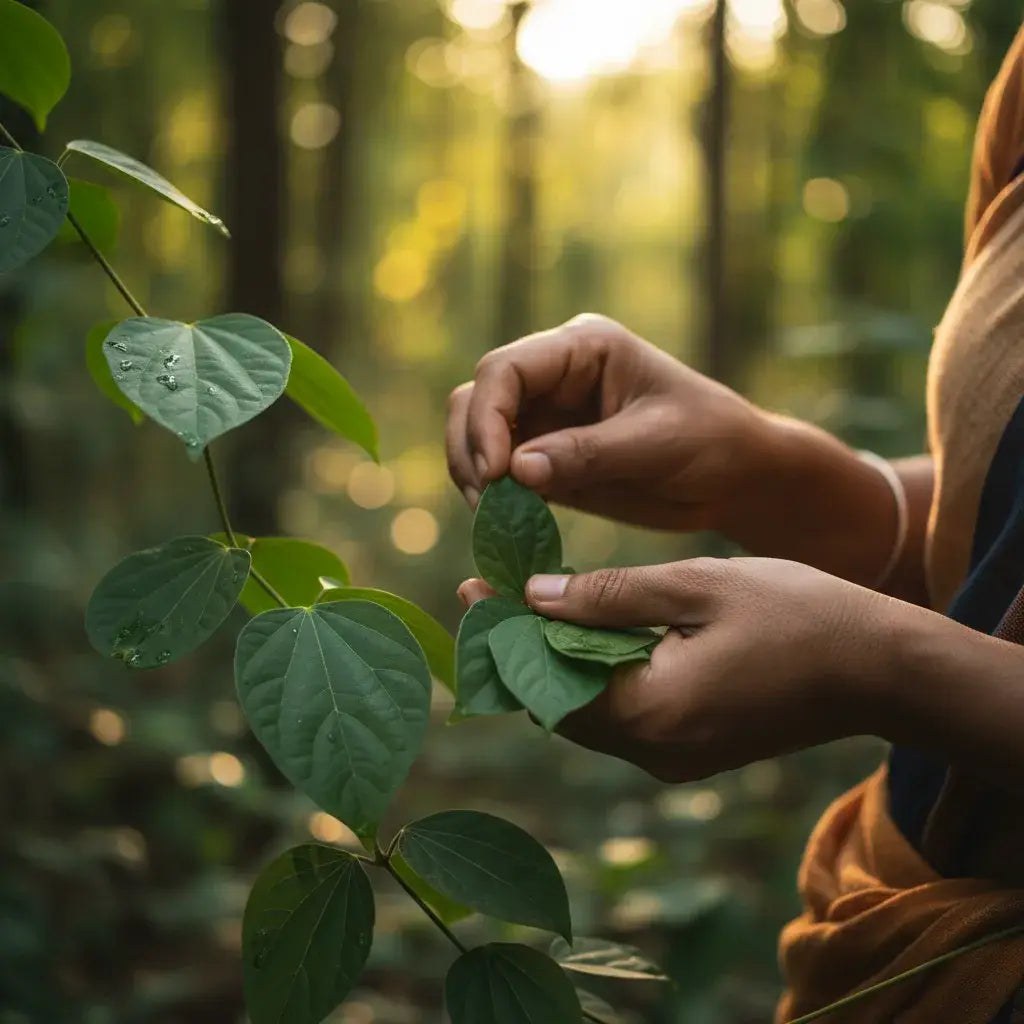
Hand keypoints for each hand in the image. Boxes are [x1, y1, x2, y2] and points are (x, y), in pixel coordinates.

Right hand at [447, 314, 900, 584]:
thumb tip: (514, 470)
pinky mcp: (545, 457)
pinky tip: (506, 522)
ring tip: (494, 516)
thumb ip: (587, 454)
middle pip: (476, 398)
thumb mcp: (656, 444)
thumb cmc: (713, 442)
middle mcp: (554, 376)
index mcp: (582, 348)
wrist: (737, 478)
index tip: (495, 472)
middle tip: (488, 502)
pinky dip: (491, 496)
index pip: (506, 369)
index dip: (487, 417)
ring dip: (473, 474)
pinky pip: (497, 472)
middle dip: (472, 448)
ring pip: (475, 434)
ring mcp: (546, 417)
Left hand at [459, 558, 894, 781]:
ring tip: (529, 604)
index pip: (543, 680)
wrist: (879, 669)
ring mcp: (673, 760)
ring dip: (556, 662)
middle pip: (557, 704)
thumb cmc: (795, 613)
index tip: (470, 587)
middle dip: (521, 649)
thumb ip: (607, 595)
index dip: (501, 635)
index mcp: (649, 711)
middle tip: (492, 592)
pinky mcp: (692, 752)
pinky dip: (596, 677)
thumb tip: (532, 596)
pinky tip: (588, 632)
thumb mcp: (693, 585)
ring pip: (587, 712)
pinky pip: (623, 717)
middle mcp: (652, 751)